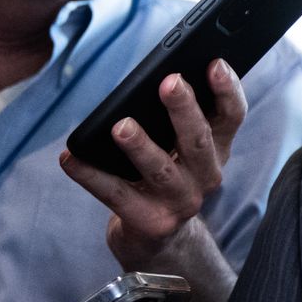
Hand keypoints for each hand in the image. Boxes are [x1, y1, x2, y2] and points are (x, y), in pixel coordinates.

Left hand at [60, 61, 247, 267]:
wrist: (160, 239)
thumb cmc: (166, 175)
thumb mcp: (182, 147)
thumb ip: (179, 117)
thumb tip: (156, 78)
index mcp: (216, 149)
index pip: (232, 116)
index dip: (228, 89)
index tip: (214, 63)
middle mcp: (205, 176)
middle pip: (198, 140)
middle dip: (184, 109)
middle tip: (169, 82)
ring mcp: (180, 203)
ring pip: (161, 170)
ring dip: (141, 146)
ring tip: (121, 127)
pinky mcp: (151, 223)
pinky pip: (117, 196)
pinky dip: (91, 176)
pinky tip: (70, 158)